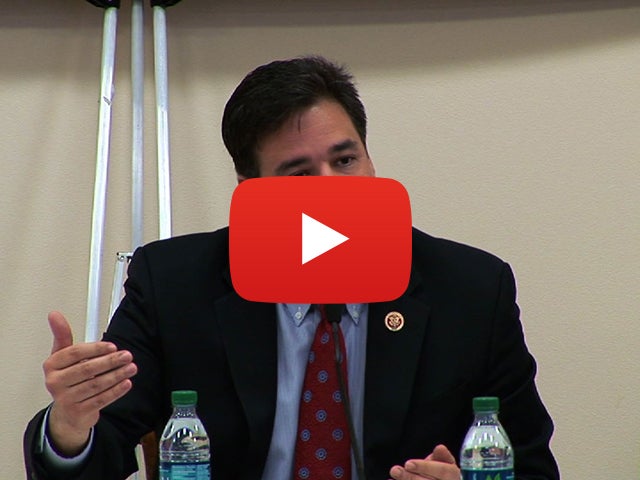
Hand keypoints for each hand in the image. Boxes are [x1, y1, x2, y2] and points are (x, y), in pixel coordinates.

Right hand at [43, 311, 136, 455]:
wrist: (67, 412)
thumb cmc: (67, 379)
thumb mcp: (63, 356)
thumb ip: (63, 335)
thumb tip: (54, 314)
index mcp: (51, 365)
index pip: (75, 353)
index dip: (95, 348)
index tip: (113, 346)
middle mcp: (55, 382)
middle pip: (86, 369)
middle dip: (110, 361)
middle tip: (127, 355)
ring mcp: (65, 399)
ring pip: (96, 385)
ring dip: (117, 375)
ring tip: (131, 368)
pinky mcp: (78, 412)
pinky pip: (100, 400)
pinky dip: (115, 391)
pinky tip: (126, 383)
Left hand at [389, 444, 459, 479]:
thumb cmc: (444, 475)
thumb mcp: (446, 463)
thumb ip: (442, 456)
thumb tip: (439, 448)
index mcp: (453, 476)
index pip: (442, 470)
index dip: (425, 467)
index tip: (408, 463)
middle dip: (410, 477)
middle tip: (395, 470)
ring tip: (394, 474)